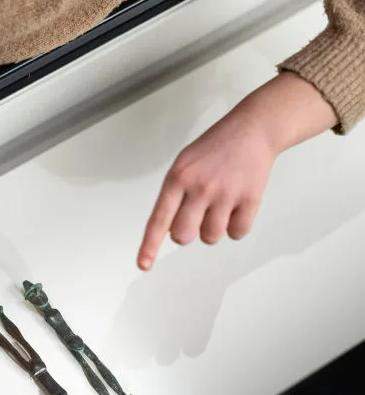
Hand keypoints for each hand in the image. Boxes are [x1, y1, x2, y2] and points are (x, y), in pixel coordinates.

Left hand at [137, 73, 337, 270]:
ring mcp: (225, 194)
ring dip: (212, 229)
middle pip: (183, 236)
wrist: (252, 130)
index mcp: (178, 178)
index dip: (150, 246)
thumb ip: (173, 196)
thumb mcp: (183, 165)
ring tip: (218, 205)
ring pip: (210, 238)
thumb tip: (165, 231)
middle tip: (196, 214)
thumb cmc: (214, 149)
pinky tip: (236, 206)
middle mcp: (199, 188)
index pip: (159, 219)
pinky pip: (237, 233)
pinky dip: (236, 226)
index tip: (144, 264)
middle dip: (187, 232)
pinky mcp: (250, 199)